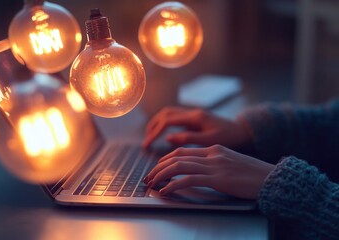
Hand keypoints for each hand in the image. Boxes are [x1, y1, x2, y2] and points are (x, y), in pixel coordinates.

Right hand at [143, 107, 250, 148]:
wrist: (242, 131)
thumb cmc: (229, 137)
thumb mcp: (210, 140)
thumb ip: (189, 139)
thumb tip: (168, 138)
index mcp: (195, 117)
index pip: (168, 120)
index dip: (155, 132)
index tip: (147, 144)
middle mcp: (192, 112)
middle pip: (165, 113)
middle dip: (153, 126)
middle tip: (146, 142)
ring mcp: (193, 114)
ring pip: (169, 114)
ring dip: (157, 123)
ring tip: (150, 137)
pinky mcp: (194, 119)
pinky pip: (175, 118)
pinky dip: (165, 125)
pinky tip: (163, 135)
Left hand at [143, 145, 274, 198]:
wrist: (272, 178)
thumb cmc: (253, 173)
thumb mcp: (231, 162)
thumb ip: (214, 162)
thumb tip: (198, 169)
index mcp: (214, 149)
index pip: (183, 151)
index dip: (166, 159)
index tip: (157, 168)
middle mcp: (211, 154)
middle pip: (177, 156)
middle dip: (159, 167)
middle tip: (149, 176)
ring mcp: (214, 165)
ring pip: (179, 166)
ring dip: (161, 175)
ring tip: (152, 183)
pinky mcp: (217, 178)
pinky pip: (188, 180)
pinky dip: (173, 185)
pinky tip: (166, 191)